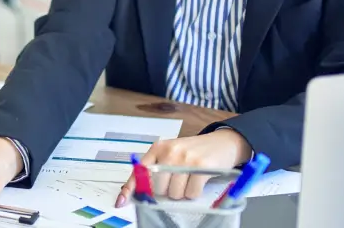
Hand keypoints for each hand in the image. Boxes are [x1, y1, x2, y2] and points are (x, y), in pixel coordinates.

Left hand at [116, 129, 251, 206]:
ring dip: (182, 193)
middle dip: (167, 191)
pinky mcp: (202, 167)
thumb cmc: (194, 151)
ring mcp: (186, 159)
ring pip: (174, 193)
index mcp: (158, 148)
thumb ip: (156, 168)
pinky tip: (198, 181)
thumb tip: (140, 191)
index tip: (121, 202)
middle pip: (158, 188)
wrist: (222, 142)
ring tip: (189, 179)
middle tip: (178, 181)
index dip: (130, 189)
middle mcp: (170, 152)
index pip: (139, 171)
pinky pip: (191, 193)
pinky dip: (194, 193)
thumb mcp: (171, 154)